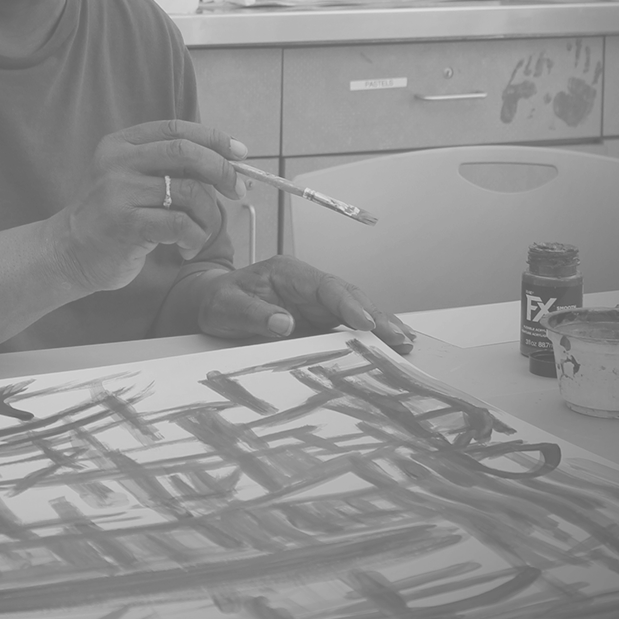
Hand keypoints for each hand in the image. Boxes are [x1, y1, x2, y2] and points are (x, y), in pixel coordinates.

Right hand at [47, 120, 244, 294]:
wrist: (68, 253)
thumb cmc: (111, 219)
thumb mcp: (130, 181)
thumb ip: (165, 168)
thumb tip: (226, 164)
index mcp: (121, 144)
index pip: (177, 129)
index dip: (214, 138)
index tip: (240, 153)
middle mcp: (118, 162)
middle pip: (186, 152)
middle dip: (222, 170)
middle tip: (238, 190)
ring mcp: (119, 192)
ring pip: (189, 192)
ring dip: (208, 216)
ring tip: (201, 233)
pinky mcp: (125, 224)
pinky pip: (180, 224)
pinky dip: (194, 238)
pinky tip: (184, 249)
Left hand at [193, 255, 414, 352]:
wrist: (212, 303)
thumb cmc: (219, 301)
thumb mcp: (227, 307)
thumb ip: (254, 314)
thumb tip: (284, 324)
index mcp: (289, 272)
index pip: (326, 286)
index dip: (349, 304)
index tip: (367, 323)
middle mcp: (308, 285)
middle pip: (350, 296)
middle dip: (377, 316)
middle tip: (401, 338)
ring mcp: (315, 301)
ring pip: (354, 311)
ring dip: (380, 326)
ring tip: (406, 344)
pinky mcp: (317, 318)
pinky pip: (346, 325)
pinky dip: (368, 335)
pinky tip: (389, 346)